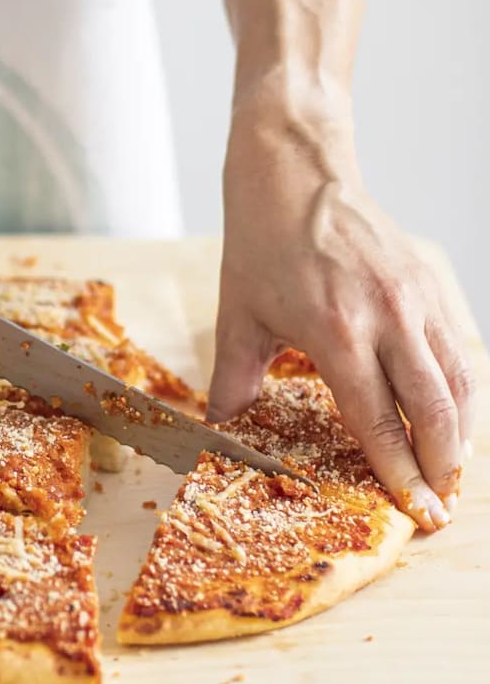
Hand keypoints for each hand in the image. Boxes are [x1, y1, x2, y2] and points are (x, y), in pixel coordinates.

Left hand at [209, 95, 475, 531]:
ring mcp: (415, 299)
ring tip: (453, 474)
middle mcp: (387, 319)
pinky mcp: (429, 282)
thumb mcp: (237, 316)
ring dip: (462, 434)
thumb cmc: (262, 243)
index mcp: (337, 334)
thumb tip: (221, 429)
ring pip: (459, 382)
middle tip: (442, 508)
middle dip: (442, 468)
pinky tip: (454, 418)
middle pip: (435, 411)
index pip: (379, 422)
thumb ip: (233, 380)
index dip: (399, 473)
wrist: (296, 171)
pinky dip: (463, 391)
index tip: (415, 512)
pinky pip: (457, 349)